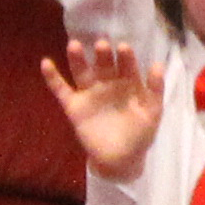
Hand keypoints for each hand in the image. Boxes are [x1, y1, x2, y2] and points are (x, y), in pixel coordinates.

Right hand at [41, 39, 166, 181]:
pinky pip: (61, 90)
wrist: (121, 160)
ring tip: (75, 45)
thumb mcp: (152, 112)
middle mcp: (107, 83)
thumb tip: (159, 64)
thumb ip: (155, 89)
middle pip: (103, 64)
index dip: (125, 57)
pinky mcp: (74, 106)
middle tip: (102, 45)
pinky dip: (52, 77)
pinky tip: (46, 63)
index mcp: (127, 82)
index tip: (124, 48)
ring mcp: (89, 93)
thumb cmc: (140, 134)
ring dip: (77, 59)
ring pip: (82, 72)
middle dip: (102, 54)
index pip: (126, 65)